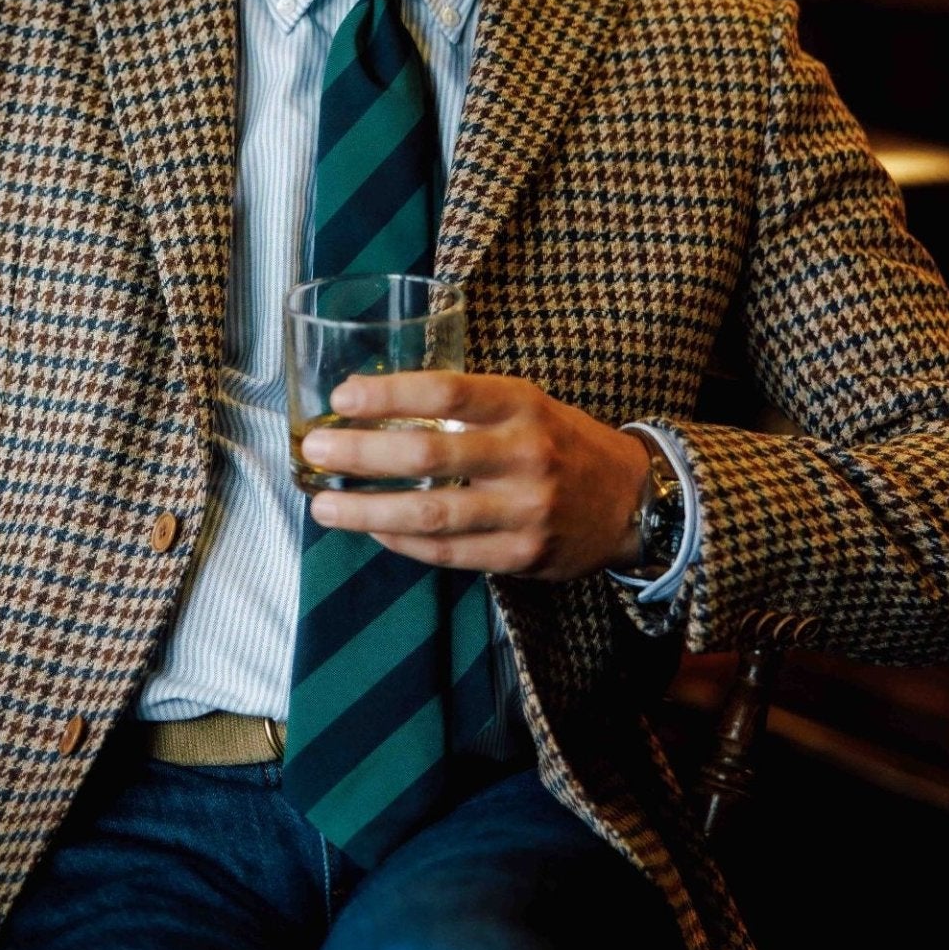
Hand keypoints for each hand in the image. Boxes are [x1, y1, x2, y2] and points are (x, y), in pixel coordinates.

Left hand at [302, 372, 651, 581]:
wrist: (632, 501)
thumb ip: (466, 408)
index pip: (448, 393)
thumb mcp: (526, 405)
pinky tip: (374, 531)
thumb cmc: (561, 443)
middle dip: (360, 455)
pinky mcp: (522, 556)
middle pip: (427, 456)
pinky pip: (447, 552)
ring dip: (367, 511)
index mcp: (523, 405)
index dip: (389, 394)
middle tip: (315, 452)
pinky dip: (403, 542)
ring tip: (324, 506)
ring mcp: (525, 510)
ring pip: (430, 515)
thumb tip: (375, 408)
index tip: (341, 398)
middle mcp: (526, 455)